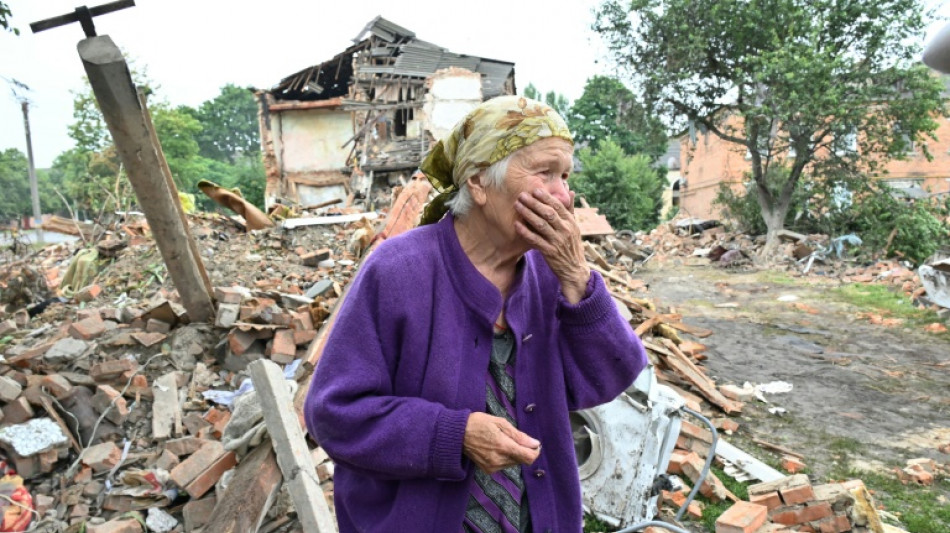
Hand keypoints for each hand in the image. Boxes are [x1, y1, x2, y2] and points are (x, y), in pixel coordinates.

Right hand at [463, 412, 540, 473]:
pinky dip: (504, 458)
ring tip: (502, 441)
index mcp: (504, 446)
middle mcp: (499, 460)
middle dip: (523, 450)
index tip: (534, 444)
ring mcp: (493, 466)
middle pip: (522, 460)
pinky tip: (495, 448)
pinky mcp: (488, 470)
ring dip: (513, 454)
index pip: (529, 457)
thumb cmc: (479, 423)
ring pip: (513, 463)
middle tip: (515, 438)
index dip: (535, 451)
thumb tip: (535, 444)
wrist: (457, 434)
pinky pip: (503, 465)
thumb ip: (519, 435)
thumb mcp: (500, 423)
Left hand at [514, 188, 590, 302]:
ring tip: (517, 205)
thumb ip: (570, 209)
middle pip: (548, 213)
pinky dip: (526, 232)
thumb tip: (570, 191)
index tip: (535, 190)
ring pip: (541, 225)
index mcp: (571, 222)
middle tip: (522, 195)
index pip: (558, 206)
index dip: (546, 197)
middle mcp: (565, 230)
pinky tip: (517, 225)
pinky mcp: (549, 252)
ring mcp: (557, 241)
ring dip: (528, 214)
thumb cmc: (572, 245)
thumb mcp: (574, 227)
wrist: (574, 269)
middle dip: (534, 203)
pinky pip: (535, 240)